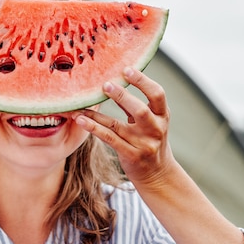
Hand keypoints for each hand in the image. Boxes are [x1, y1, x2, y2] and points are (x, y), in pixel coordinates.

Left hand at [74, 67, 173, 186]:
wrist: (158, 174)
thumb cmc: (150, 140)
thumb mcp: (149, 121)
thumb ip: (133, 104)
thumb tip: (113, 81)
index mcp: (162, 115)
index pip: (158, 94)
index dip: (143, 82)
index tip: (127, 69)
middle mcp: (155, 129)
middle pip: (140, 111)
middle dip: (123, 96)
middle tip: (105, 84)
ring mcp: (143, 144)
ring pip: (118, 126)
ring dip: (97, 114)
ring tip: (81, 105)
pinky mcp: (131, 155)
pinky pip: (109, 139)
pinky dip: (93, 128)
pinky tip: (80, 119)